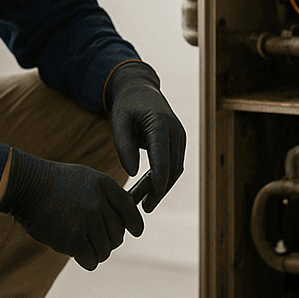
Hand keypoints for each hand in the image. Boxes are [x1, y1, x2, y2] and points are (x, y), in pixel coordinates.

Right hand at [0, 148, 143, 270]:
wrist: (26, 186)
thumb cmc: (53, 183)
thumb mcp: (85, 178)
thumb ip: (106, 195)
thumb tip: (124, 219)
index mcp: (105, 186)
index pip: (130, 210)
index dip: (135, 224)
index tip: (135, 231)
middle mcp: (99, 204)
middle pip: (118, 234)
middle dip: (111, 241)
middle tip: (99, 241)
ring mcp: (86, 222)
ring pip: (106, 250)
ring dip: (98, 252)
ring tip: (86, 247)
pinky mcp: (72, 239)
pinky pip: (91, 260)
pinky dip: (88, 260)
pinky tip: (80, 254)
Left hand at [107, 63, 186, 212]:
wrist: (140, 89)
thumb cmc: (126, 105)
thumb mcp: (118, 121)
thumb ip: (124, 146)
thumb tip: (133, 173)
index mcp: (160, 123)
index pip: (162, 157)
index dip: (158, 180)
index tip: (149, 199)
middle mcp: (175, 130)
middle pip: (172, 167)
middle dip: (160, 189)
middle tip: (145, 208)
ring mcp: (180, 136)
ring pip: (176, 169)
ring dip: (162, 187)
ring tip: (145, 203)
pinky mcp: (179, 141)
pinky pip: (174, 164)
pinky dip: (164, 179)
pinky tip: (150, 191)